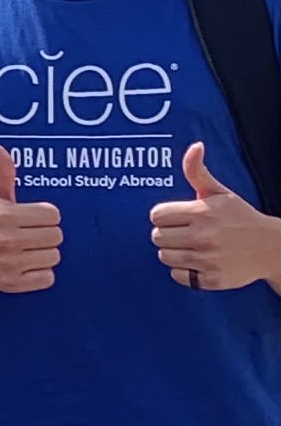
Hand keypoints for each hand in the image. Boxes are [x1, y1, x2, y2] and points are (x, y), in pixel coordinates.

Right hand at [0, 144, 62, 291]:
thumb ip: (2, 172)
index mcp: (3, 215)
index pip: (52, 214)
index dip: (44, 215)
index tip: (33, 218)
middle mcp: (7, 239)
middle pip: (56, 235)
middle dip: (46, 233)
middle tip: (32, 233)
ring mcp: (10, 263)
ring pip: (54, 256)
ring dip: (45, 253)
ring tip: (30, 249)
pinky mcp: (13, 283)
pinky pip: (48, 277)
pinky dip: (42, 273)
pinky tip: (28, 264)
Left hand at [151, 143, 280, 291]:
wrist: (271, 248)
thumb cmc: (240, 217)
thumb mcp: (219, 192)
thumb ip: (198, 170)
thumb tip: (195, 146)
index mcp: (201, 213)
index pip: (157, 215)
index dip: (164, 216)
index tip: (177, 218)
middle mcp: (203, 236)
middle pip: (157, 237)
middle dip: (167, 234)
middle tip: (183, 233)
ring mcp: (208, 260)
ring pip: (164, 256)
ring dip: (173, 252)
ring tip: (190, 247)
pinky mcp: (213, 280)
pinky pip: (178, 276)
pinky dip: (184, 271)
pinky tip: (197, 262)